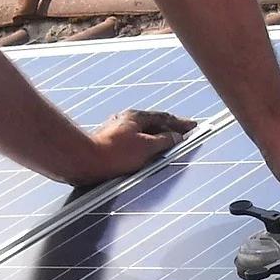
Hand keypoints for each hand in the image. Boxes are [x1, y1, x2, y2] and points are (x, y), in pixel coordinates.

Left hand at [70, 109, 195, 185]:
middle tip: (185, 135)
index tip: (193, 126)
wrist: (85, 163)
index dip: (180, 123)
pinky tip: (148, 155)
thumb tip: (175, 137)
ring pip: (143, 133)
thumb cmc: (115, 154)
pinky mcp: (110, 144)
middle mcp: (125, 120)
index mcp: (136, 117)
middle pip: (154, 124)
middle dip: (170, 129)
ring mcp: (117, 131)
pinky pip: (135, 143)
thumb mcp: (146, 147)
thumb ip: (164, 140)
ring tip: (170, 146)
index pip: (164, 117)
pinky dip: (146, 147)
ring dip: (158, 139)